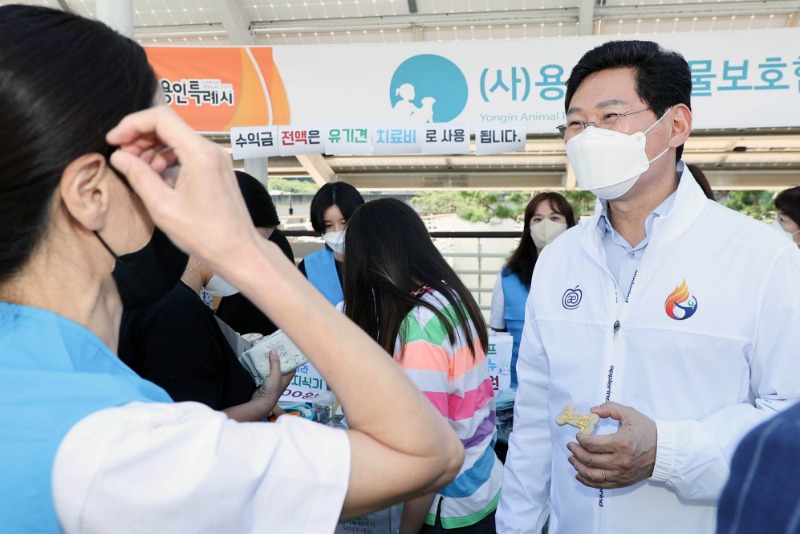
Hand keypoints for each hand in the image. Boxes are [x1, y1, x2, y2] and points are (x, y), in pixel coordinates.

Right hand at [105, 106, 258, 266]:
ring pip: (177, 138)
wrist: (239, 251)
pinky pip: (187, 151)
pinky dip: (167, 158)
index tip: (114, 141)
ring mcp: (216, 158)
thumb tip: (118, 157)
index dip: (132, 124)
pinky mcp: (216, 168)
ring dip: (152, 148)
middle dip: (140, 136)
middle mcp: (211, 150)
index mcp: (199, 154)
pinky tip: (156, 177)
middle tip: (122, 157)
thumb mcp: (163, 208)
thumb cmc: (206, 235)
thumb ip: (139, 177)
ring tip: (137, 170)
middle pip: (169, 125)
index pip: (161, 118)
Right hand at [252, 348, 295, 407]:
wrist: (261, 401)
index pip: (292, 367)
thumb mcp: (276, 374)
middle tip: (276, 348)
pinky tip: (261, 360)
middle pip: (282, 366)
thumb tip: (274, 350)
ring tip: (268, 352)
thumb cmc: (273, 389)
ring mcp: (273, 380)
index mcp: (287, 377)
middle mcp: (281, 378)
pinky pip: (265, 372)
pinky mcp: (265, 381)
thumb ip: (275, 363)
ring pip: (273, 368)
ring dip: (270, 362)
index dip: (291, 359)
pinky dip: (264, 366)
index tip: (288, 351)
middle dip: (279, 358)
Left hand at [566, 401, 656, 488]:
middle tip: (570, 446)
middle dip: (576, 452)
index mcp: (621, 443)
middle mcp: (620, 461)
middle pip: (590, 460)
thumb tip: (592, 411)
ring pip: (593, 474)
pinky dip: (587, 480)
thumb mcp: (629, 413)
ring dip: (578, 467)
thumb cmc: (646, 430)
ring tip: (572, 459)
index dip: (581, 440)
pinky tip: (579, 474)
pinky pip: (601, 484)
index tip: (577, 436)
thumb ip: (609, 408)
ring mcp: (621, 474)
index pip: (593, 444)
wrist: (664, 450)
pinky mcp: (623, 481)